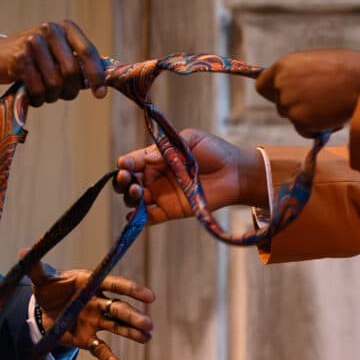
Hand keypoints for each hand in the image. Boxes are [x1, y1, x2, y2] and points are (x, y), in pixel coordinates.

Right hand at [0, 20, 108, 103]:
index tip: (101, 94)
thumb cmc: (33, 59)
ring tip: (44, 92)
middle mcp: (50, 30)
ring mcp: (33, 42)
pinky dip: (38, 99)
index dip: (97, 76)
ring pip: (56, 84)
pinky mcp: (20, 58)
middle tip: (63, 95)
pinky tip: (32, 94)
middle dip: (70, 91)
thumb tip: (104, 81)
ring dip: (52, 96)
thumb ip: (78, 63)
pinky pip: (39, 89)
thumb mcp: (57, 53)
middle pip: (72, 72)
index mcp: (65, 28)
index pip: (88, 53)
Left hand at [33, 270, 154, 359]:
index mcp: (91, 284)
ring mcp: (96, 321)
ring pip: (116, 327)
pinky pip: (101, 349)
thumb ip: (36, 270)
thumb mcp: (42, 281)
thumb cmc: (49, 290)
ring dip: (131, 333)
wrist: (44, 309)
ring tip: (146, 338)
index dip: (132, 290)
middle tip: (147, 324)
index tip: (149, 297)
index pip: (115, 284)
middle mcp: (98, 302)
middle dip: (133, 317)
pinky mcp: (88, 338)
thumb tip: (23, 252)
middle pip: (119, 309)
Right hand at [117, 127, 259, 224]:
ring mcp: (162, 195)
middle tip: (126, 178)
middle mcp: (156, 177)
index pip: (134, 161)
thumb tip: (145, 159)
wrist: (236, 173)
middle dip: (122, 181)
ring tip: (135, 191)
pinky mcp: (171, 211)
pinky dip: (138, 220)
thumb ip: (166, 147)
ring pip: (136, 200)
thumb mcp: (189, 139)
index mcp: (157, 158)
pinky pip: (149, 218)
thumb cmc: (215, 152)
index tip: (125, 164)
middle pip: (130, 181)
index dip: (126, 163)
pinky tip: (132, 217)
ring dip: (130, 197)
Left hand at [256, 49, 359, 136]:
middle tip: (317, 103)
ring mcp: (290, 104)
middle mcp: (281, 85)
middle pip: (279, 105)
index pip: (262, 86)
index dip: (274, 93)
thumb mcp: (315, 63)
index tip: (283, 97)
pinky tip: (331, 116)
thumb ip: (299, 75)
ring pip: (293, 118)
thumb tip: (295, 87)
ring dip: (308, 118)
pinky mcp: (300, 121)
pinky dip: (315, 128)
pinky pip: (303, 130)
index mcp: (284, 66)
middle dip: (295, 107)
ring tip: (330, 106)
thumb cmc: (347, 68)